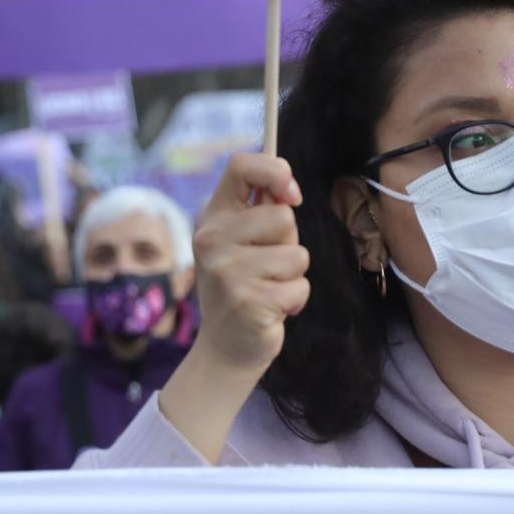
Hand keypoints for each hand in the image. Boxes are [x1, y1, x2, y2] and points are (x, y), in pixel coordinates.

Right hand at [187, 153, 308, 373]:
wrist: (226, 347)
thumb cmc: (244, 284)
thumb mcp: (241, 242)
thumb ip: (261, 212)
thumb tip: (289, 191)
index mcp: (212, 218)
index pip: (240, 166)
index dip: (274, 171)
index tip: (292, 195)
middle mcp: (212, 240)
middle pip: (283, 217)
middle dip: (288, 243)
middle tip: (266, 266)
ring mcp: (228, 272)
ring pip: (297, 255)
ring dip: (293, 276)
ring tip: (268, 288)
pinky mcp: (249, 302)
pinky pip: (300, 286)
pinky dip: (295, 300)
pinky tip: (271, 310)